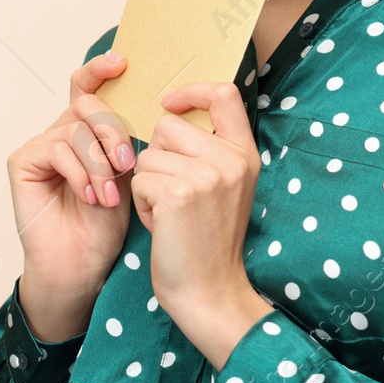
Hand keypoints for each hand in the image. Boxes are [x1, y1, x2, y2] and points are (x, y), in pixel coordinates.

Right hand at [7, 52, 136, 338]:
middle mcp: (61, 132)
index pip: (90, 87)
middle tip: (129, 162)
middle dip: (113, 129)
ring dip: (100, 163)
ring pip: (75, 129)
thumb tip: (159, 110)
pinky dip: (79, 173)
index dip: (102, 68)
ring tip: (111, 196)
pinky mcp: (22, 162)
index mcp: (88, 132)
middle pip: (87, 104)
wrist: (81, 267)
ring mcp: (39, 146)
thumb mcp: (129, 178)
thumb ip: (133, 143)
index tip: (124, 62)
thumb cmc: (106, 228)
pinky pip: (56, 149)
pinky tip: (90, 198)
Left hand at [132, 81, 272, 365]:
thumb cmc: (207, 241)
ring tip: (169, 213)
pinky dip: (141, 204)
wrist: (210, 292)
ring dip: (147, 184)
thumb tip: (169, 113)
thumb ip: (209, 151)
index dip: (192, 90)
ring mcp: (207, 175)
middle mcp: (231, 160)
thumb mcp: (224, 188)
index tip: (170, 103)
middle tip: (173, 194)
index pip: (224, 93)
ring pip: (147, 154)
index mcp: (245, 154)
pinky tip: (161, 225)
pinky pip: (138, 180)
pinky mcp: (178, 193)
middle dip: (157, 157)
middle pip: (167, 125)